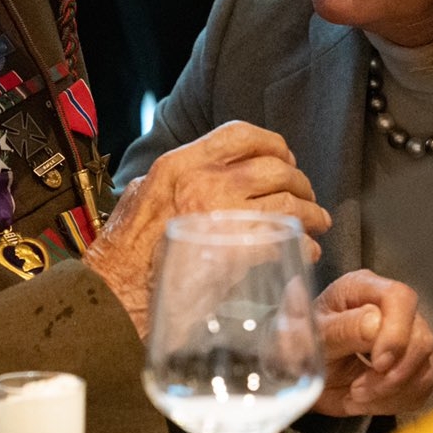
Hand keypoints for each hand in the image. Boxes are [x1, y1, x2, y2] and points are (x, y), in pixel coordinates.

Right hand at [84, 121, 331, 334]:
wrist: (115, 298)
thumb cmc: (123, 256)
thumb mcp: (140, 197)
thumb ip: (175, 182)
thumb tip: (203, 177)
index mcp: (179, 165)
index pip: (239, 135)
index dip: (271, 143)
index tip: (283, 156)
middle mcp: (204, 183)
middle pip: (274, 167)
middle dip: (299, 181)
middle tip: (307, 196)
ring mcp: (224, 217)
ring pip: (289, 202)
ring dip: (311, 213)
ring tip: (317, 224)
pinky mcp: (240, 253)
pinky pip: (288, 238)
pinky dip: (306, 244)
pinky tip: (307, 251)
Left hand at [311, 270, 432, 416]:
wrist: (301, 375)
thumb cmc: (301, 347)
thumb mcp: (308, 339)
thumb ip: (340, 330)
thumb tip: (375, 323)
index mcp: (362, 289)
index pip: (399, 298)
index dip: (396, 333)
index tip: (378, 364)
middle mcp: (391, 308)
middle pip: (420, 336)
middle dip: (392, 373)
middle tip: (358, 389)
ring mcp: (407, 335)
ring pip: (425, 365)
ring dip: (391, 391)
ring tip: (356, 395)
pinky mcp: (414, 364)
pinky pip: (422, 386)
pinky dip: (395, 401)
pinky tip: (369, 400)